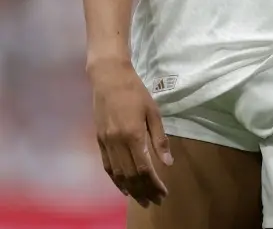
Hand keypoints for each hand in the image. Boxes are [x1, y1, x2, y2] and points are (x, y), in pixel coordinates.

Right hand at [89, 58, 173, 207]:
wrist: (109, 77)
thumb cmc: (135, 91)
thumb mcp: (153, 111)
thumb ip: (159, 138)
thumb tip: (168, 162)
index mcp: (133, 134)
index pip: (144, 169)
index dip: (154, 184)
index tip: (163, 193)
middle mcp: (118, 142)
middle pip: (131, 176)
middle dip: (144, 191)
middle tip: (155, 201)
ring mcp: (106, 142)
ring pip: (118, 174)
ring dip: (131, 190)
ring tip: (142, 199)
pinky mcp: (99, 140)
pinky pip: (107, 166)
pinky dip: (116, 180)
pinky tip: (124, 187)